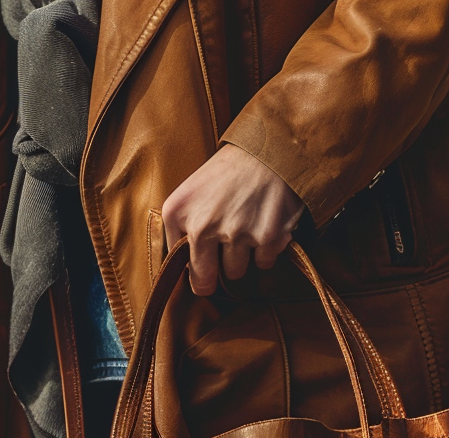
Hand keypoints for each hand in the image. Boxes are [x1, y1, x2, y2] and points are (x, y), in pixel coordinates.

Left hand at [162, 143, 304, 296]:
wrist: (271, 147)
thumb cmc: (230, 171)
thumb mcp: (192, 191)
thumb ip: (182, 227)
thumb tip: (185, 272)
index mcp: (177, 212)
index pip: (179, 265)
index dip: (192, 266)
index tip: (200, 262)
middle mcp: (203, 224)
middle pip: (205, 279)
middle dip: (212, 277)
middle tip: (219, 269)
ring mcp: (236, 232)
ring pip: (235, 272)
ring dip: (242, 258)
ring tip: (247, 229)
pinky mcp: (266, 238)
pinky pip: (263, 263)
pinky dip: (267, 250)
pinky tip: (266, 226)